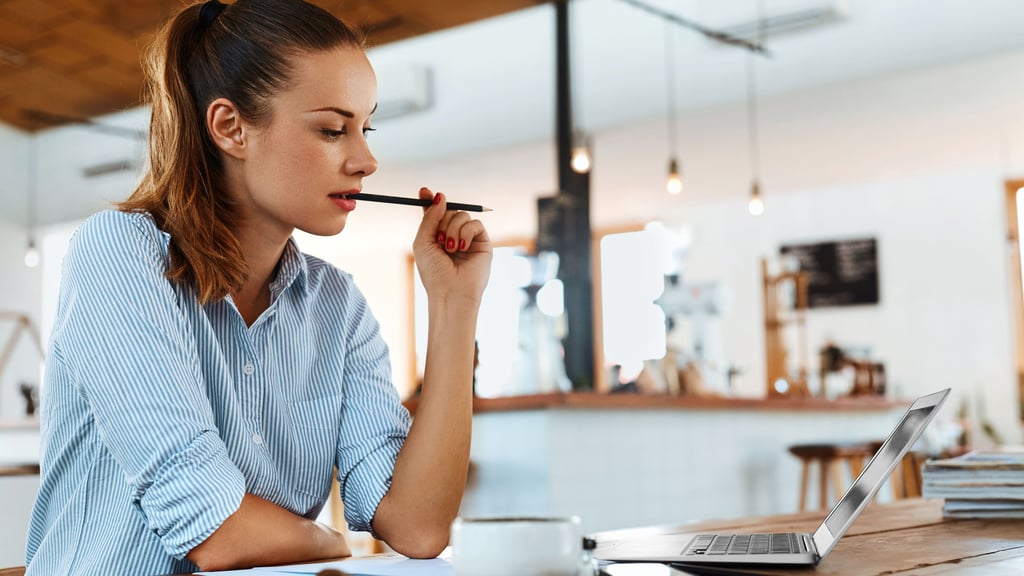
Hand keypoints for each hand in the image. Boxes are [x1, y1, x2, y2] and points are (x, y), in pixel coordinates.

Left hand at [412, 187, 491, 305]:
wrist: (451, 292)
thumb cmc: (434, 272)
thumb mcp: (423, 242)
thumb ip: (430, 218)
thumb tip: (441, 196)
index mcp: (436, 237)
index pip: (435, 213)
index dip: (430, 201)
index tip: (423, 191)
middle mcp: (453, 235)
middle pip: (449, 210)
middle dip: (442, 220)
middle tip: (440, 238)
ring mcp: (468, 239)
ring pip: (462, 215)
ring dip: (452, 229)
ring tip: (450, 248)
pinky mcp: (483, 242)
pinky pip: (476, 223)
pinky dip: (466, 233)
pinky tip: (462, 248)